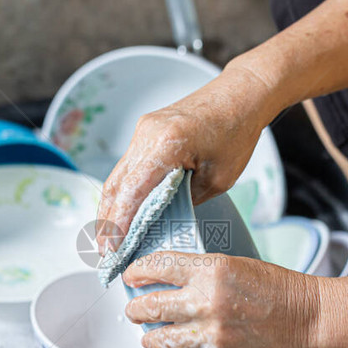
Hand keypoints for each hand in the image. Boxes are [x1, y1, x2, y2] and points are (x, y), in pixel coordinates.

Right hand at [96, 63, 276, 251]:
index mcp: (167, 143)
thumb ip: (186, 199)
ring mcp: (143, 131)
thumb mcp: (218, 179)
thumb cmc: (236, 133)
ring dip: (111, 208)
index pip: (133, 191)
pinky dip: (123, 192)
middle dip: (108, 222)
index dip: (120, 225)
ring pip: (118, 176)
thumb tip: (161, 220)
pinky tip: (122, 212)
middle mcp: (147, 134)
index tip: (114, 250)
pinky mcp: (146, 131)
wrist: (241, 94)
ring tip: (109, 239)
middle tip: (106, 253)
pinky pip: (128, 166)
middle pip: (116, 185)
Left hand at [122, 251, 320, 347]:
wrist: (307, 319)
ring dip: (148, 335)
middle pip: (148, 306)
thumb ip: (195, 273)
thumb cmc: (274, 288)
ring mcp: (211, 334)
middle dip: (134, 308)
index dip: (136, 272)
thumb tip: (159, 283)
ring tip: (149, 332)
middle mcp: (206, 302)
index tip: (130, 276)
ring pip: (156, 339)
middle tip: (134, 308)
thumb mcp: (232, 264)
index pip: (156, 267)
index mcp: (211, 270)